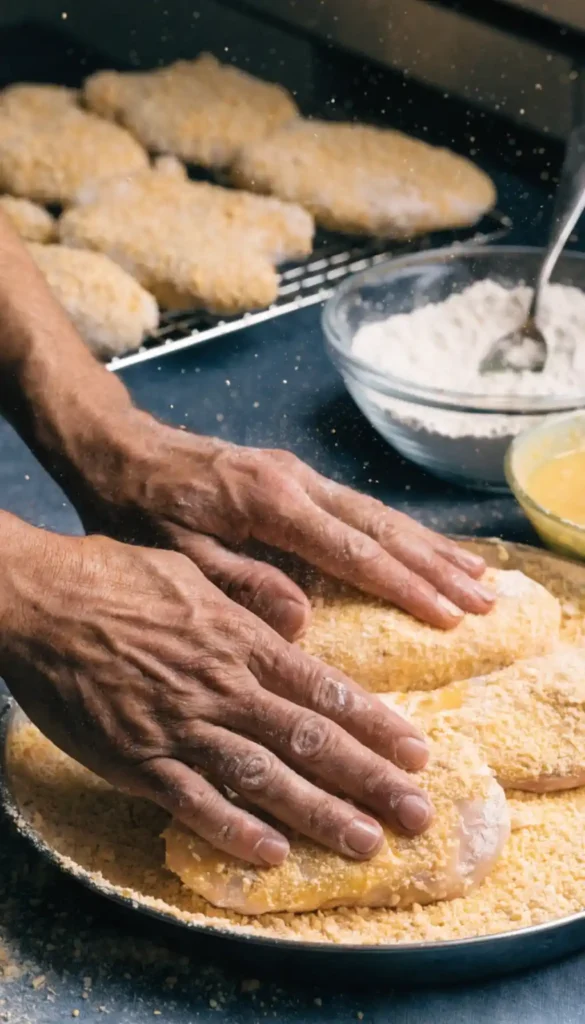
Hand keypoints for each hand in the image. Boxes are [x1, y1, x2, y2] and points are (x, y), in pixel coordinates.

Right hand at [1, 520, 432, 864]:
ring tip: (367, 842)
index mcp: (239, 640)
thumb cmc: (114, 578)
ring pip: (264, 778)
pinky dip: (234, 831)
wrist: (41, 601)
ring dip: (320, 812)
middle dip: (369, 779)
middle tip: (417, 813)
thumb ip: (248, 598)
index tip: (416, 753)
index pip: (324, 689)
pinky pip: (193, 803)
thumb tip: (298, 618)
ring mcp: (181, 726)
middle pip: (310, 739)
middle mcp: (222, 687)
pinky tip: (273, 855)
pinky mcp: (138, 759)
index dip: (375, 725)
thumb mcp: (192, 570)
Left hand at [74, 415, 493, 639]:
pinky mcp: (293, 476)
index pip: (352, 550)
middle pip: (380, 527)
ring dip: (428, 545)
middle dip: (435, 566)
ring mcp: (298, 474)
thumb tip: (302, 620)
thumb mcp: (176, 556)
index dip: (403, 586)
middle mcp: (295, 481)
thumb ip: (239, 584)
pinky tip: (421, 547)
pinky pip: (358, 506)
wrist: (120, 450)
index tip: (448, 615)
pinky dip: (398, 530)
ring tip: (476, 574)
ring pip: (377, 513)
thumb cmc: (140, 508)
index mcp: (269, 503)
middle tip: (486, 599)